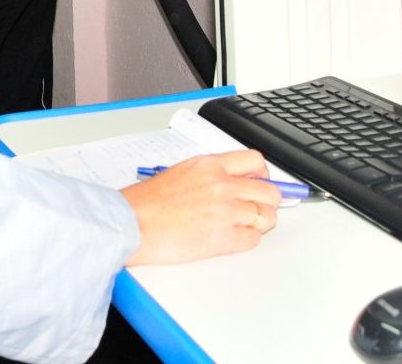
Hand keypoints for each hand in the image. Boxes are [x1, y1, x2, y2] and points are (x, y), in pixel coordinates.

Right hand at [120, 149, 281, 265]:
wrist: (132, 224)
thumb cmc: (147, 202)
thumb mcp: (180, 172)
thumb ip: (210, 175)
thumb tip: (233, 184)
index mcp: (209, 165)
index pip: (255, 161)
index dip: (263, 175)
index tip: (260, 183)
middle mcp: (222, 185)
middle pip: (269, 191)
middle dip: (267, 201)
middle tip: (256, 209)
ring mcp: (225, 211)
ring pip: (267, 216)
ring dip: (259, 223)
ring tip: (242, 226)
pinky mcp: (224, 238)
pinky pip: (254, 239)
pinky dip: (247, 240)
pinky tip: (231, 238)